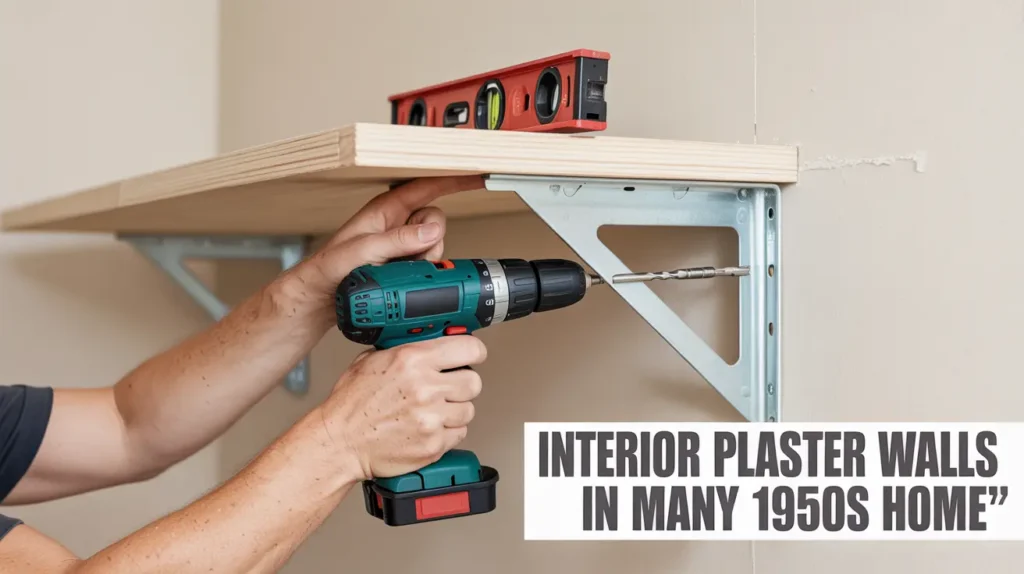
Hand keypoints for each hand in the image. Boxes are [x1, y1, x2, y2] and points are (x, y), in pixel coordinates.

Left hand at [280, 175, 484, 316]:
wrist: (321, 298)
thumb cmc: (329, 269)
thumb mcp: (359, 253)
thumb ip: (394, 241)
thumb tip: (429, 232)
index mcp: (385, 209)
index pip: (426, 186)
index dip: (452, 179)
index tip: (476, 175)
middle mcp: (397, 223)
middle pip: (436, 220)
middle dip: (430, 241)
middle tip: (409, 257)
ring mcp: (402, 244)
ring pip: (435, 245)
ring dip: (424, 262)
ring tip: (397, 272)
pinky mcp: (406, 263)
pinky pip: (429, 264)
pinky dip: (423, 274)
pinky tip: (403, 280)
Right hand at [318, 335, 487, 480]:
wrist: (341, 442)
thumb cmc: (351, 404)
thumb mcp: (372, 360)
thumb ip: (405, 349)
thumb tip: (430, 341)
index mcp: (412, 360)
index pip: (469, 348)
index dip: (474, 351)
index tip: (472, 355)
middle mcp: (425, 388)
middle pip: (473, 382)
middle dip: (464, 384)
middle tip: (450, 387)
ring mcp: (431, 418)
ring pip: (468, 410)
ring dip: (455, 410)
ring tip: (433, 410)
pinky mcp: (433, 444)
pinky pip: (459, 433)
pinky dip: (448, 431)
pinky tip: (428, 427)